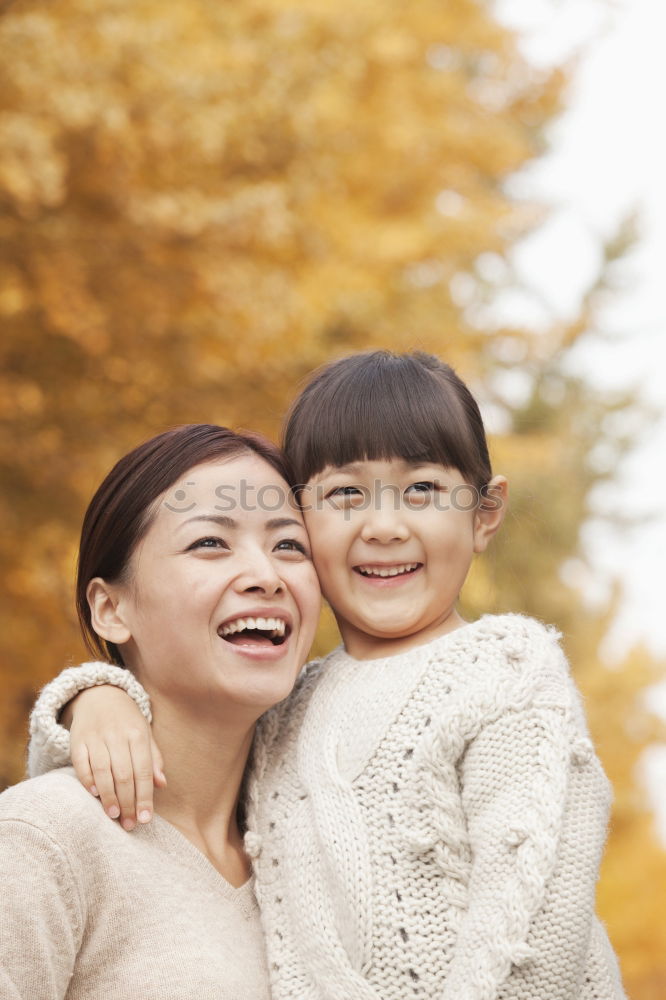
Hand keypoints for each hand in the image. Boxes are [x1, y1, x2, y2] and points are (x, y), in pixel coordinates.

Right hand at [68, 686, 166, 830]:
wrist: (99, 694)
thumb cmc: (127, 720)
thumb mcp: (145, 733)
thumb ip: (153, 759)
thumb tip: (162, 784)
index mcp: (138, 734)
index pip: (144, 771)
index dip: (145, 797)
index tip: (145, 819)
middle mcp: (117, 735)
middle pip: (124, 774)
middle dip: (128, 802)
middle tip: (129, 824)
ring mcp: (96, 737)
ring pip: (103, 771)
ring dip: (108, 796)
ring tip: (114, 816)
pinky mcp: (77, 739)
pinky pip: (81, 763)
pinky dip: (87, 780)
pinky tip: (94, 795)